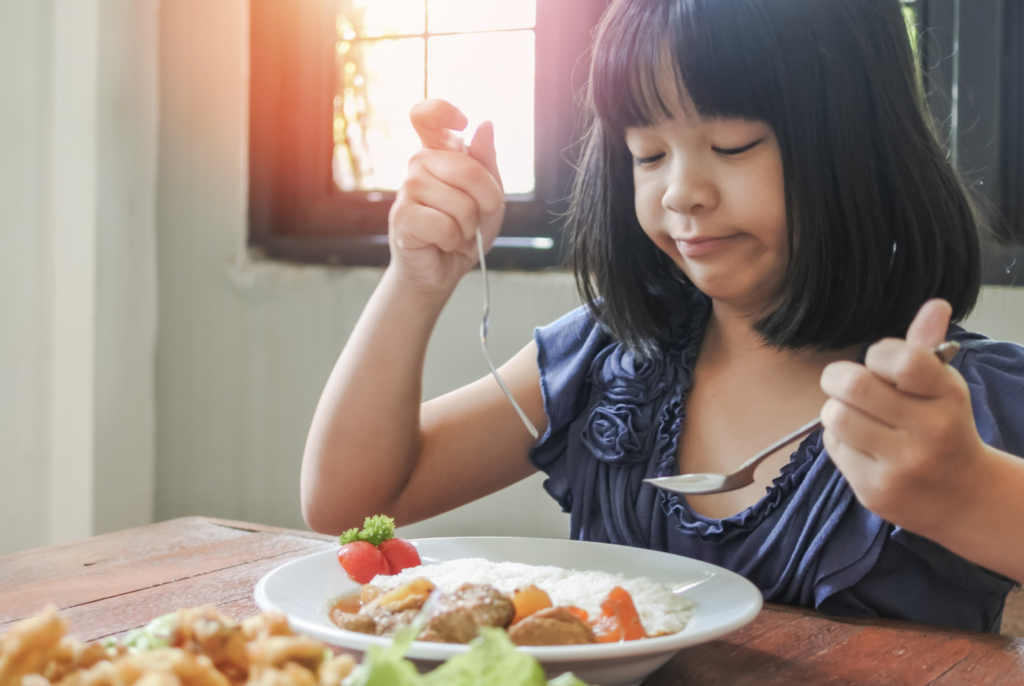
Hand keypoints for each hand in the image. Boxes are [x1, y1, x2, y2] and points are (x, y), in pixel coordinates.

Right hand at [387, 99, 505, 293]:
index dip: (444, 111)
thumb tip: (484, 125)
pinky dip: (454, 240)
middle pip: (466, 168)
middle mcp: (419, 163)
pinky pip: (445, 226)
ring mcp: (407, 188)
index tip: (462, 122)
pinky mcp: (402, 216)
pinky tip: (443, 243)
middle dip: (486, 200)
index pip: (427, 114)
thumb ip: (487, 163)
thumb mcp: (488, 197)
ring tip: (457, 232)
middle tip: (476, 218)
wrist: (442, 269)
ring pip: (460, 203)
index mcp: (438, 151)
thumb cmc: (464, 230)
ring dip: (469, 226)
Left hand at [819, 299, 986, 535]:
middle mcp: (929, 431)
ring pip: (836, 417)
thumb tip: (935, 304)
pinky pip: (834, 448)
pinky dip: (838, 440)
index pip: (902, 359)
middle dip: (836, 377)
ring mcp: (903, 464)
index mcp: (947, 395)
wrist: (964, 497)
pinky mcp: (876, 490)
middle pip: (854, 386)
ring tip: (853, 415)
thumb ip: (925, 347)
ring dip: (835, 410)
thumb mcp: (942, 387)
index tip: (879, 363)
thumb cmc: (943, 428)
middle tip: (842, 382)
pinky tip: (861, 446)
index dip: (877, 354)